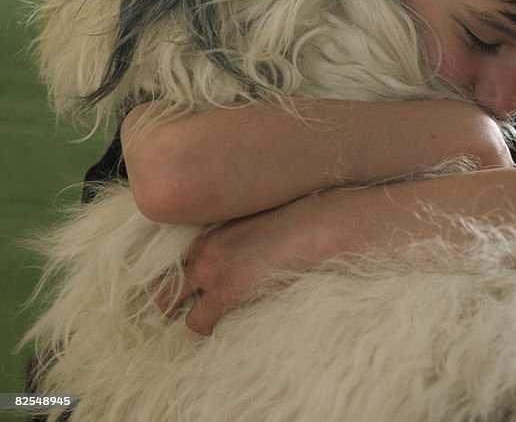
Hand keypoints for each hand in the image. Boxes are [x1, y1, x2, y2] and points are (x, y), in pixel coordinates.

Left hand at [152, 192, 332, 334]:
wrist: (318, 227)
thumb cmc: (299, 223)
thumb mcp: (257, 222)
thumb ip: (235, 239)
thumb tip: (236, 257)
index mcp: (211, 232)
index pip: (173, 261)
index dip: (174, 280)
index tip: (181, 291)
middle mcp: (203, 251)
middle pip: (162, 283)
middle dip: (167, 301)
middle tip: (178, 313)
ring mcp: (213, 271)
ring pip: (170, 306)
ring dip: (185, 315)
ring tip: (200, 322)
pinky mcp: (227, 293)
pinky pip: (198, 322)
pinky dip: (205, 329)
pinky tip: (219, 328)